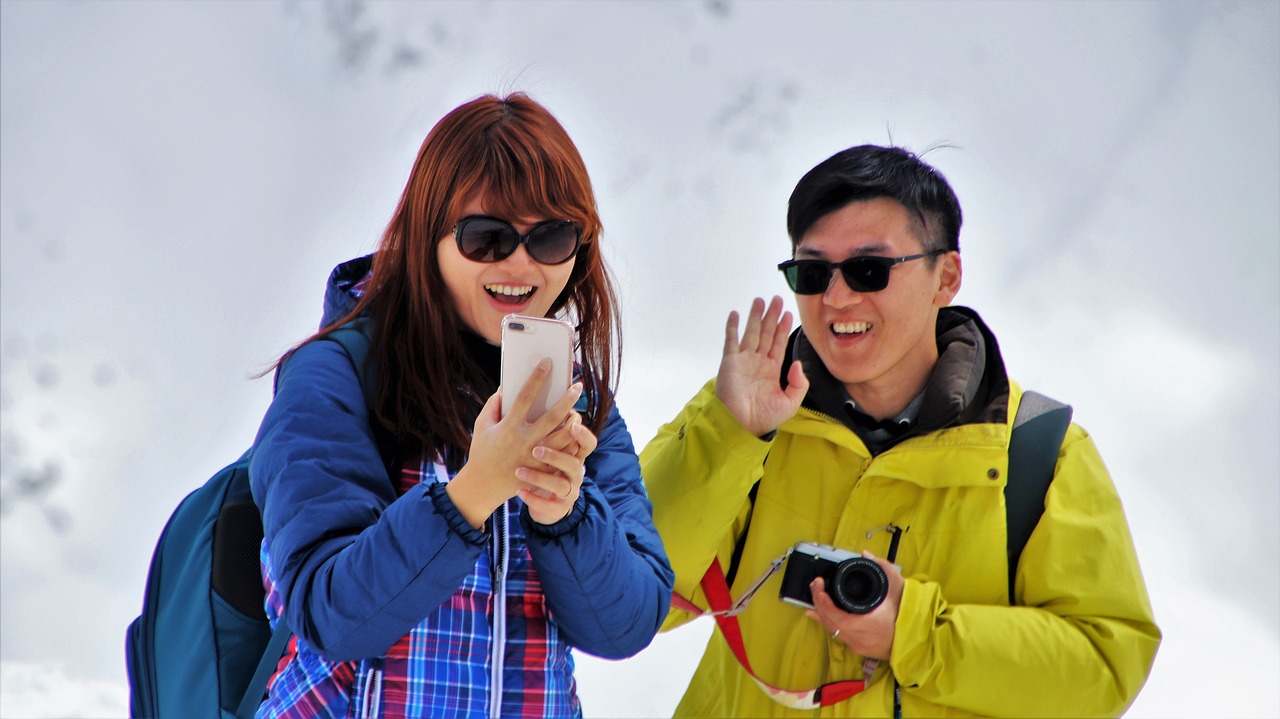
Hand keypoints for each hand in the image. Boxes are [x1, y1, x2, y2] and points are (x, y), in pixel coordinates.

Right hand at [447, 360, 582, 528]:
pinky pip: (561, 455)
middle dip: (567, 399)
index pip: (525, 396)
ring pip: (562, 437)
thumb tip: (506, 387)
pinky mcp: (541, 470)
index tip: (547, 363)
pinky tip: (574, 433)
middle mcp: (524, 441)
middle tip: (578, 386)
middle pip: (552, 416)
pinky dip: (570, 443)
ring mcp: (535, 457)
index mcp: (508, 426)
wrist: (483, 486)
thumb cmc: (482, 451)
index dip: (537, 378)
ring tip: (577, 412)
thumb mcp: (482, 426)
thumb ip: (493, 405)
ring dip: (573, 422)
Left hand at [517, 417, 596, 523]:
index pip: (588, 443)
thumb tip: (525, 403)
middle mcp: (575, 472)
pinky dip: (532, 497)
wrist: (543, 499)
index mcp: (574, 455)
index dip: (582, 434)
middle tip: (535, 449)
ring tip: (520, 471)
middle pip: (573, 463)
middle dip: (556, 456)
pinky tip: (519, 491)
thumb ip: (543, 428)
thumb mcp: (547, 448)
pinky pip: (547, 504)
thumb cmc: (540, 465)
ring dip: (540, 477)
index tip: (571, 422)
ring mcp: (569, 491)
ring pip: (559, 484)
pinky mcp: (558, 507)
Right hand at [715, 296, 808, 436]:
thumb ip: (799, 383)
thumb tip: (796, 363)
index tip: (787, 314)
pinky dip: (732, 327)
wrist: (742, 425)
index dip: (783, 328)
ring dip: (755, 316)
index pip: (779, 344)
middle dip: (771, 316)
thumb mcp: (791, 403)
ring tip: (760, 300)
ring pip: (751, 333)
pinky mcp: (730, 362)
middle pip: (766, 333)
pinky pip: (731, 341)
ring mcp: (743, 361)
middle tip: (776, 300)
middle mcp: (758, 362)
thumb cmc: (764, 418)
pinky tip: (735, 314)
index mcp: (772, 370)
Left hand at [805, 552, 903, 660]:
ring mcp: (859, 646)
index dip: (824, 603)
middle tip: (815, 586)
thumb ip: (882, 567)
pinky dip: (828, 622)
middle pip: (831, 623)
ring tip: (814, 596)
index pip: (838, 618)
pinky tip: (817, 614)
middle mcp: (862, 639)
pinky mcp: (859, 648)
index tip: (819, 587)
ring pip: (833, 630)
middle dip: (818, 603)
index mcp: (870, 626)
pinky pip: (838, 635)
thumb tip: (865, 554)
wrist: (917, 635)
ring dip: (821, 613)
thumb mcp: (897, 585)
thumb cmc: (907, 612)